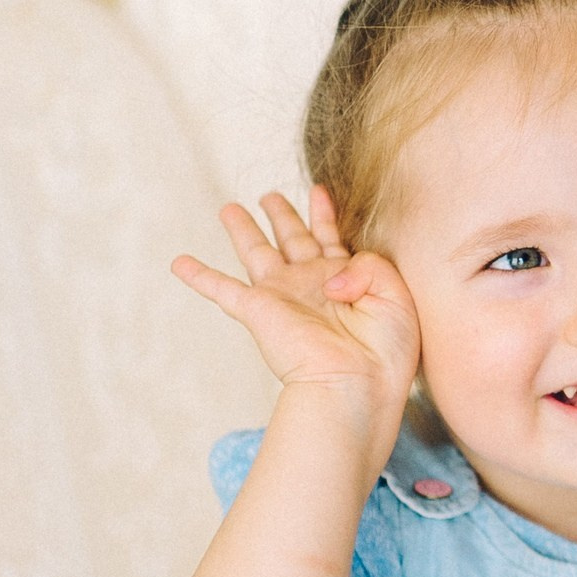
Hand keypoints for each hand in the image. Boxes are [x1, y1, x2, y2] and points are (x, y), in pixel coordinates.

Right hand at [171, 188, 419, 411]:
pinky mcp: (260, 312)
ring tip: (229, 209)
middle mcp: (312, 285)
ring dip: (243, 230)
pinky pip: (222, 289)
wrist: (359, 385)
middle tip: (270, 196)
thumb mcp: (396, 294)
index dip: (324, 214)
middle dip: (282, 215)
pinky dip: (199, 276)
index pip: (332, 239)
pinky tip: (179, 262)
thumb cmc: (386, 350)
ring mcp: (284, 297)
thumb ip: (369, 266)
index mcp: (347, 281)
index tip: (319, 191)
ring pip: (257, 253)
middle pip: (292, 239)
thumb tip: (327, 274)